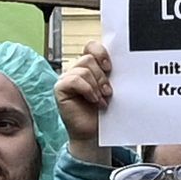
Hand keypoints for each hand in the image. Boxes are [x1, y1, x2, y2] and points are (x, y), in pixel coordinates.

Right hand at [55, 40, 111, 163]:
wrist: (94, 132)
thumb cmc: (103, 112)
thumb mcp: (110, 89)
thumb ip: (109, 75)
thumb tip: (120, 63)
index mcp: (89, 67)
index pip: (91, 47)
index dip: (101, 52)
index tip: (110, 67)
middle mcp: (76, 70)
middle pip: (88, 58)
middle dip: (102, 76)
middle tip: (108, 92)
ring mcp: (67, 79)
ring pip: (83, 69)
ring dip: (96, 86)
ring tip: (101, 99)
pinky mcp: (60, 88)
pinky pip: (74, 79)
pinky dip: (87, 89)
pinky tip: (92, 100)